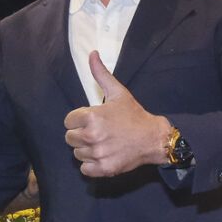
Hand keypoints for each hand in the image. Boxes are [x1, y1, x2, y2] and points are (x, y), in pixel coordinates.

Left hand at [64, 53, 170, 177]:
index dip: (79, 120)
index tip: (93, 121)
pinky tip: (104, 156)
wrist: (153, 138)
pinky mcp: (103, 168)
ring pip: (77, 153)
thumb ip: (101, 74)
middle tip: (98, 133)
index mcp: (91, 116)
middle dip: (81, 135)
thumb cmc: (134, 115)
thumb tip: (92, 53)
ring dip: (87, 150)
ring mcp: (97, 153)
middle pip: (70, 138)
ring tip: (103, 144)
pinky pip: (85, 168)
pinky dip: (92, 165)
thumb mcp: (118, 92)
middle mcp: (92, 135)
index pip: (68, 121)